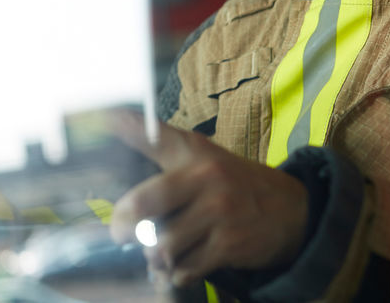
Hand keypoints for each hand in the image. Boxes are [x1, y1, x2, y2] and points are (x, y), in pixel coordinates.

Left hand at [108, 112, 308, 289]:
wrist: (292, 209)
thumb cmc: (232, 180)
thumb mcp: (199, 153)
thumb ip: (156, 141)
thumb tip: (112, 117)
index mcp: (193, 154)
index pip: (151, 140)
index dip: (121, 128)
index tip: (97, 119)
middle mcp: (205, 180)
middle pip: (143, 205)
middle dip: (124, 227)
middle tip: (122, 234)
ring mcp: (218, 213)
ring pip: (162, 243)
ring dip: (154, 256)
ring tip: (157, 254)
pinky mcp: (230, 245)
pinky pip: (186, 267)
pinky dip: (177, 272)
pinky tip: (181, 266)